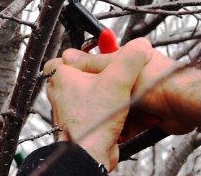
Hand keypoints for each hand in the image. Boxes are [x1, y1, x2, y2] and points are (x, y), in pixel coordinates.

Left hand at [43, 38, 151, 170]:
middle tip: (116, 76)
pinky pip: (98, 113)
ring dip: (109, 96)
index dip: (82, 55)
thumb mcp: (118, 79)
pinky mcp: (83, 126)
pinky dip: (110, 113)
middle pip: (82, 76)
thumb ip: (130, 58)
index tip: (98, 55)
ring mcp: (71, 112)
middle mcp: (61, 95)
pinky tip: (123, 114)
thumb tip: (140, 45)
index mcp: (60, 77)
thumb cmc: (93, 121)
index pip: (64, 57)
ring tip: (123, 96)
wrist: (91, 155)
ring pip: (92, 96)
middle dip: (102, 76)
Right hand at [61, 38, 200, 136]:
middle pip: (111, 89)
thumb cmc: (158, 82)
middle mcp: (139, 77)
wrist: (183, 106)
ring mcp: (145, 97)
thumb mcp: (116, 71)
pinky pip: (130, 122)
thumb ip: (93, 64)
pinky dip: (127, 127)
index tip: (80, 84)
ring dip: (114, 116)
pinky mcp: (149, 115)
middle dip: (104, 99)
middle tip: (94, 105)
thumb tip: (69, 57)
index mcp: (133, 59)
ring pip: (119, 108)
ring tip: (110, 118)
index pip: (105, 64)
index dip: (93, 75)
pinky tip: (124, 129)